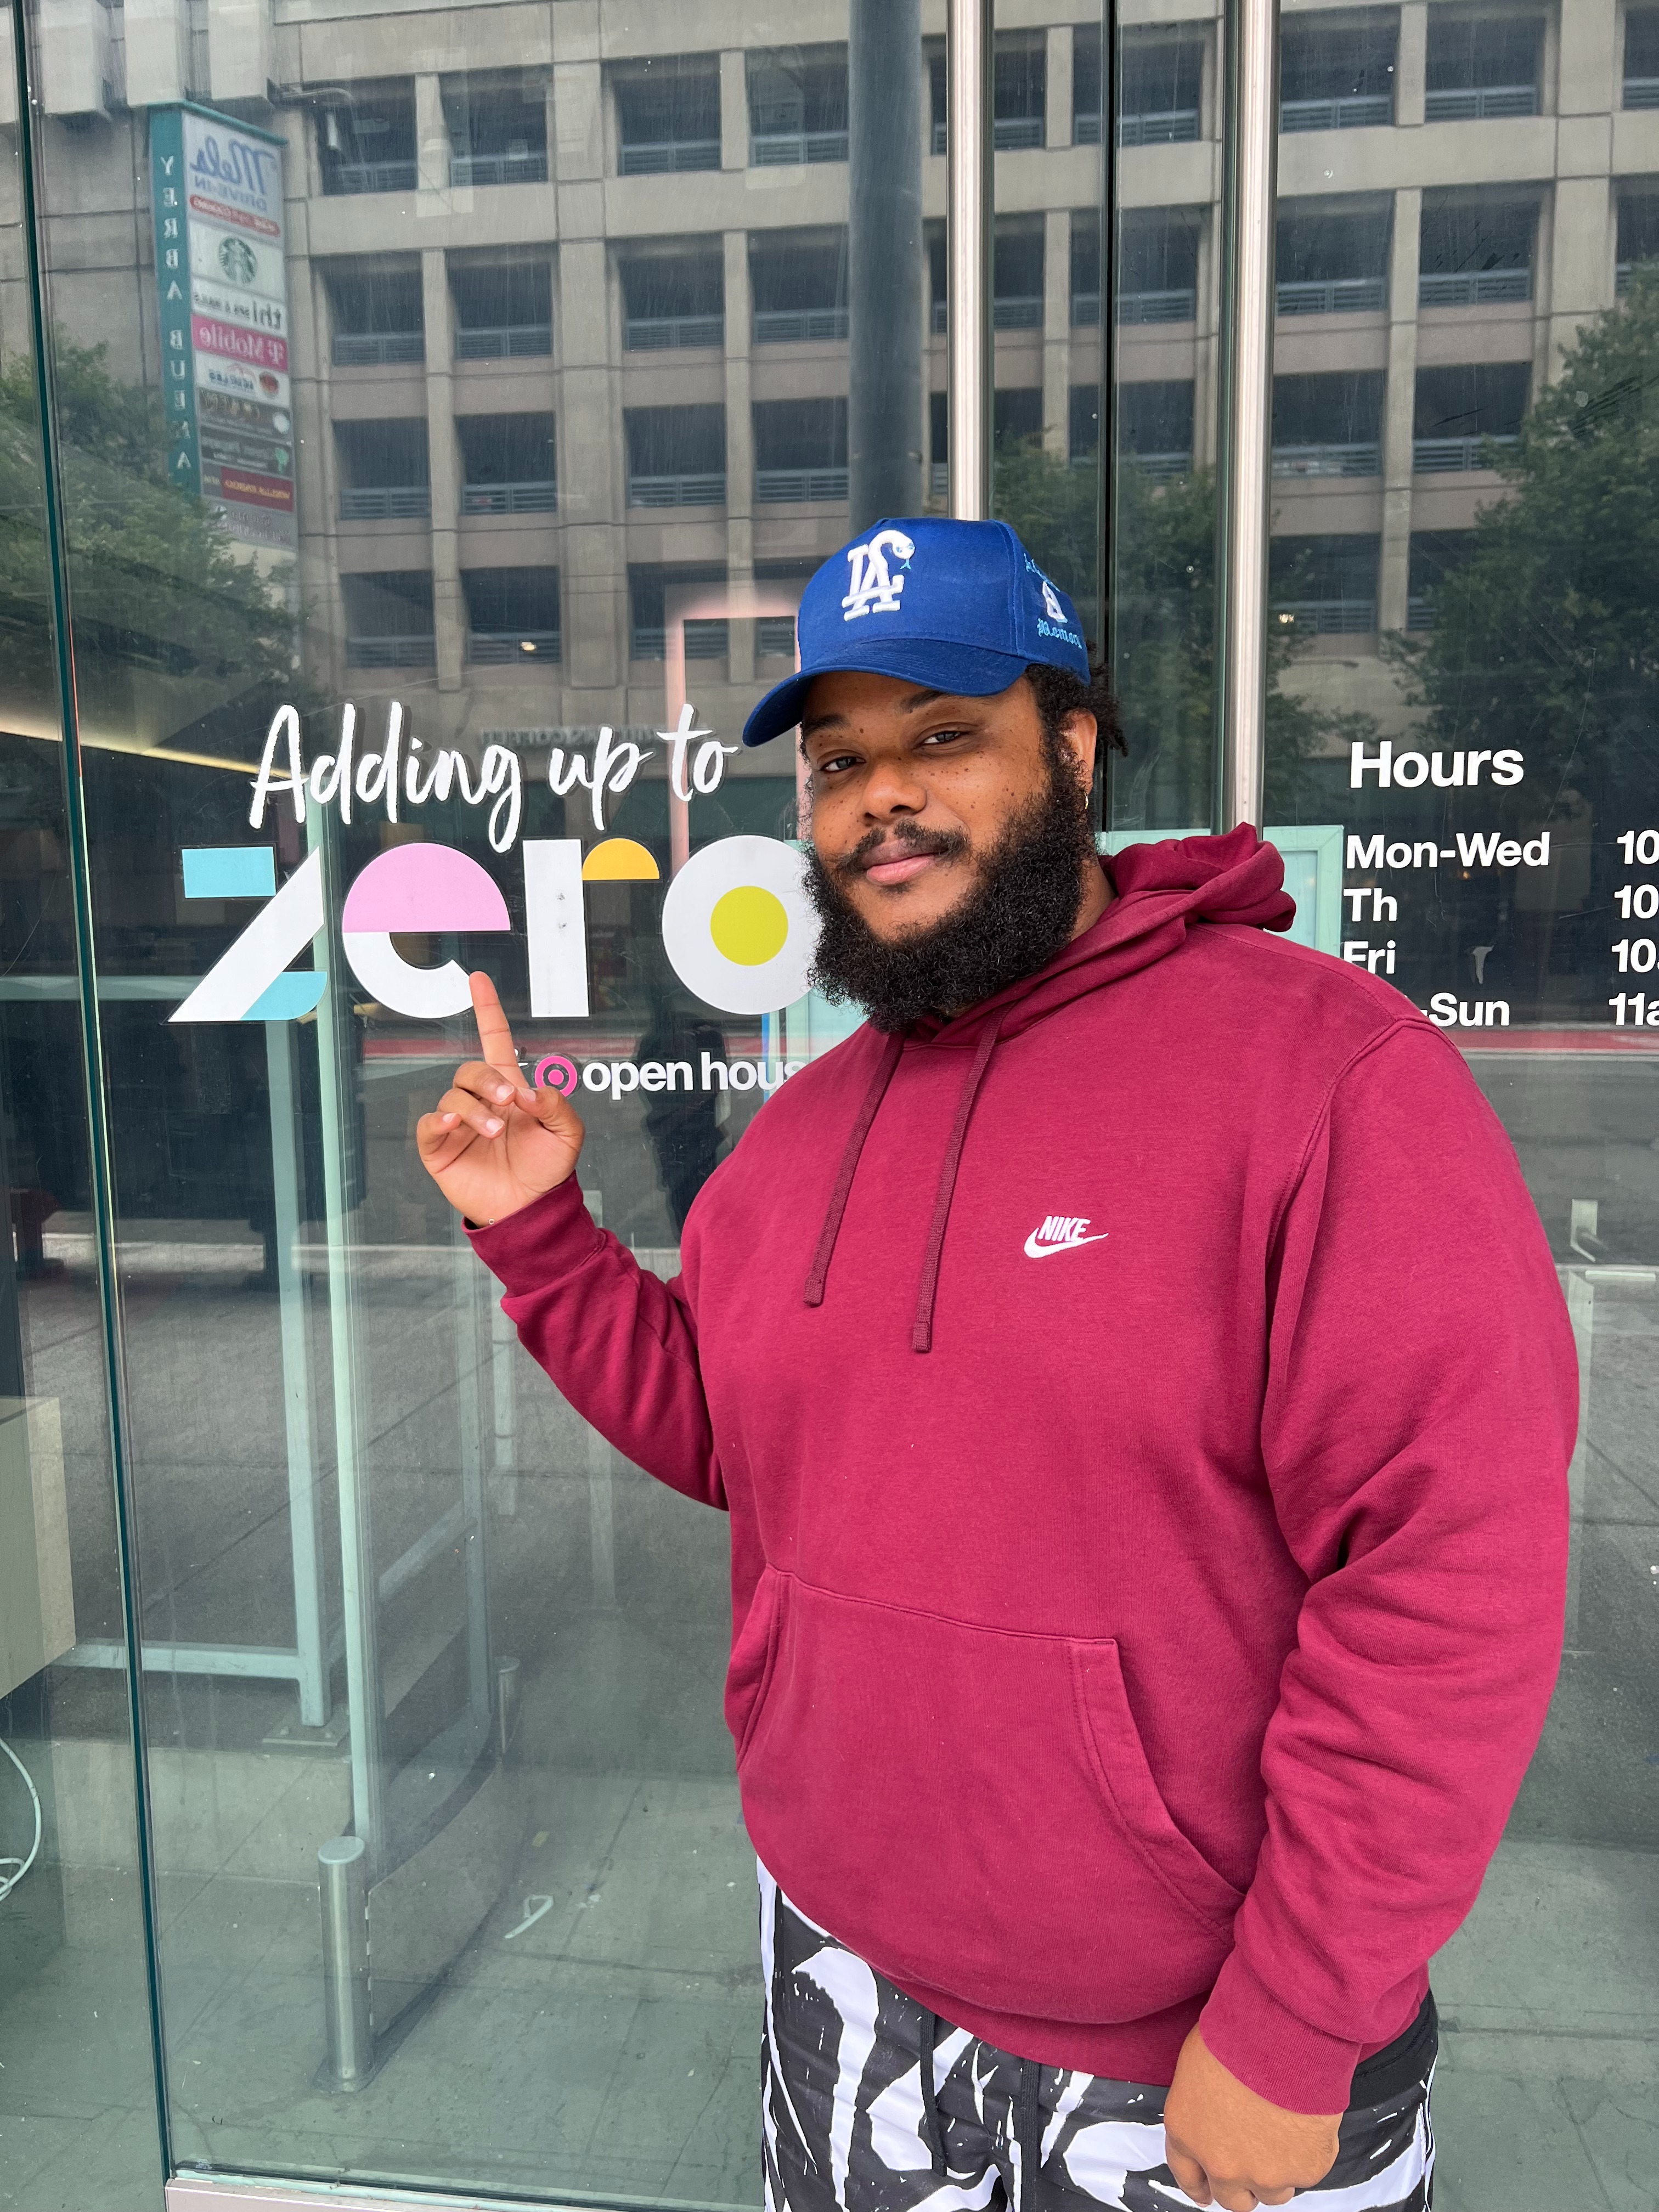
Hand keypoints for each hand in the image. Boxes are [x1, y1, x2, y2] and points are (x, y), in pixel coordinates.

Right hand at [416, 972, 583, 1225]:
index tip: (479, 979)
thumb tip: (529, 1090)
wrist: (530, 1211)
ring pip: (453, 1095)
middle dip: (488, 1080)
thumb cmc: (548, 1171)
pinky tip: (454, 1125)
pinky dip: (439, 1120)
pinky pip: (429, 1124)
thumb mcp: (568, 1135)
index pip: (495, 1041)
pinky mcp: (440, 1148)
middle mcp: (481, 1101)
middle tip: (508, 1102)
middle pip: (471, 1069)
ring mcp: (458, 1124)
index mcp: (510, 1090)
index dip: (487, 1010)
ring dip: (474, 1109)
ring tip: (494, 1131)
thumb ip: (557, 1106)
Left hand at [1162, 2026, 1339, 2209]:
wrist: (1282, 2031)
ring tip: (1285, 2132)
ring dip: (1278, 2172)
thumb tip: (1216, 2112)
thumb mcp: (1197, 2064)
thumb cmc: (1238, 2033)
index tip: (1208, 2190)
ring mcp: (1263, 2173)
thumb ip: (1202, 2105)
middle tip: (1256, 2160)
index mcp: (1186, 2131)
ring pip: (1273, 2193)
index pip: (1188, 2176)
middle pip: (1232, 2198)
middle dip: (1243, 2184)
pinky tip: (1306, 2120)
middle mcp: (1221, 2162)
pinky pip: (1307, 2171)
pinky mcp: (1303, 2170)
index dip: (1200, 2184)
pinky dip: (1309, 2152)